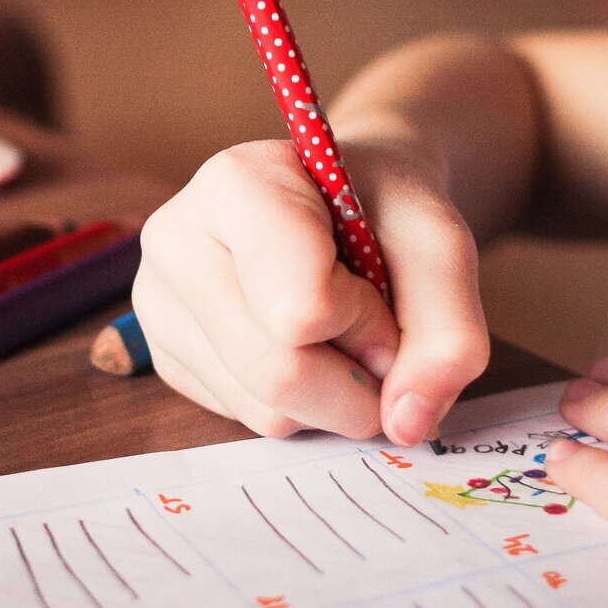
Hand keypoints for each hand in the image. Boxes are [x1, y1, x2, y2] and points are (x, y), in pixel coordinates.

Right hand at [132, 138, 488, 443]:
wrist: (341, 201)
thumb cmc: (383, 209)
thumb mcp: (440, 245)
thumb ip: (448, 331)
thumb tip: (406, 424)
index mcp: (235, 184)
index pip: (301, 309)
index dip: (367, 320)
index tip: (379, 284)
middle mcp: (175, 240)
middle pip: (279, 373)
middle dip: (357, 377)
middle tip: (376, 332)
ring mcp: (158, 302)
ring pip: (264, 409)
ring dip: (331, 395)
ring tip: (335, 329)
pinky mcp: (164, 355)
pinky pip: (245, 420)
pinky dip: (298, 403)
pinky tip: (298, 344)